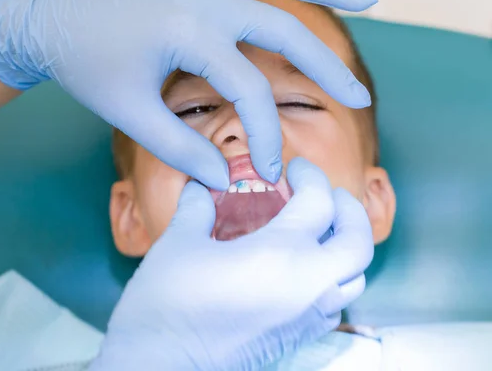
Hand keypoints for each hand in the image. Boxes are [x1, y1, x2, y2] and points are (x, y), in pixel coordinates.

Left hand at [0, 0, 375, 188]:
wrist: (51, 14)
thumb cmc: (87, 65)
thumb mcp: (129, 113)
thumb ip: (179, 147)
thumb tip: (222, 179)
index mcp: (190, 31)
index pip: (251, 89)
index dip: (266, 134)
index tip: (270, 171)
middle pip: (285, 31)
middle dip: (326, 69)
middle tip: (358, 98)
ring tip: (369, 1)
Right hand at [91, 158, 373, 369]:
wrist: (161, 363)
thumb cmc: (167, 302)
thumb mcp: (178, 243)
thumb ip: (196, 208)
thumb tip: (200, 187)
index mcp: (281, 253)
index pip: (320, 202)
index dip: (311, 176)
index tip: (294, 168)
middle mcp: (307, 284)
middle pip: (358, 242)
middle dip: (350, 211)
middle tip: (328, 195)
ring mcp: (307, 315)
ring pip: (355, 277)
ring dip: (345, 247)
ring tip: (321, 232)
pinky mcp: (299, 337)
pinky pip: (335, 304)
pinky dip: (333, 279)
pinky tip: (303, 271)